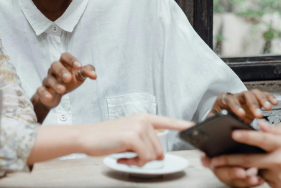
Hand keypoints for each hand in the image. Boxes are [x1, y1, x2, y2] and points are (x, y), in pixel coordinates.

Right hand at [34, 53, 95, 109]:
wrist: (56, 96)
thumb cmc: (69, 82)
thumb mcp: (79, 76)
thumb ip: (87, 72)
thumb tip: (94, 75)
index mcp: (63, 64)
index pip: (65, 56)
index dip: (71, 60)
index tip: (79, 66)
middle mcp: (54, 70)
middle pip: (55, 65)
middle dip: (61, 71)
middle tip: (68, 78)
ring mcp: (47, 80)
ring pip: (49, 79)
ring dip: (55, 84)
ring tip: (63, 90)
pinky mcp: (42, 91)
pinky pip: (40, 90)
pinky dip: (44, 94)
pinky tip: (49, 97)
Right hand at [76, 114, 192, 166]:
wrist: (87, 137)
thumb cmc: (105, 138)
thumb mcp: (128, 136)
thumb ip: (145, 141)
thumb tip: (158, 155)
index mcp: (143, 118)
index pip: (167, 121)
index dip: (181, 125)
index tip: (193, 126)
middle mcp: (143, 120)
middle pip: (160, 149)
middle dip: (146, 158)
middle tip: (129, 155)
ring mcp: (139, 126)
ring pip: (153, 155)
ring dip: (139, 161)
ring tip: (125, 154)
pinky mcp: (133, 136)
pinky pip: (145, 158)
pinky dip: (135, 162)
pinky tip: (123, 157)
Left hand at [208, 122, 280, 187]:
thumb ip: (274, 132)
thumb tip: (259, 125)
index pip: (261, 140)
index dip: (246, 137)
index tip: (233, 134)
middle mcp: (279, 161)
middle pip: (249, 160)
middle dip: (229, 160)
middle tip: (213, 160)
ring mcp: (278, 176)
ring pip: (256, 171)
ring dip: (250, 168)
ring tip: (256, 163)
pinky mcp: (278, 187)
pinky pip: (265, 180)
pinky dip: (263, 175)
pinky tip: (274, 172)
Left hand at [211, 89, 278, 122]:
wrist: (224, 117)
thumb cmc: (218, 118)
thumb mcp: (212, 120)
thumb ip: (213, 120)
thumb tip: (213, 125)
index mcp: (224, 100)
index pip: (229, 99)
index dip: (236, 106)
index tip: (242, 115)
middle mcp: (236, 96)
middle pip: (245, 95)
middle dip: (252, 104)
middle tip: (258, 115)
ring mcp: (246, 97)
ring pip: (254, 93)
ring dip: (262, 100)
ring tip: (269, 108)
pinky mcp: (254, 99)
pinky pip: (263, 95)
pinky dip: (269, 97)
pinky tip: (274, 103)